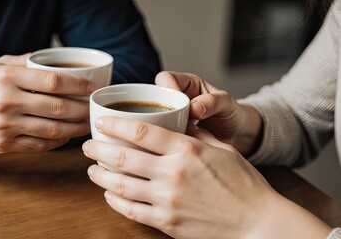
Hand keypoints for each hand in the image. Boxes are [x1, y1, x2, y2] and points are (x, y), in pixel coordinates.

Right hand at [0, 54, 97, 153]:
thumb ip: (25, 62)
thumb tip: (54, 61)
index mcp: (8, 78)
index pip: (54, 81)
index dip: (78, 86)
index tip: (92, 89)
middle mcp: (8, 101)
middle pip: (58, 107)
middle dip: (82, 110)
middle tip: (93, 109)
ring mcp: (6, 126)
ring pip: (52, 130)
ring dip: (75, 129)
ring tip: (86, 125)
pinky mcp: (4, 144)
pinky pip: (39, 146)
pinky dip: (57, 143)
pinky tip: (66, 138)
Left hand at [83, 117, 330, 238]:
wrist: (256, 221)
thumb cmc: (242, 183)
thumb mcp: (222, 149)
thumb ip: (195, 134)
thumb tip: (176, 122)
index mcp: (186, 150)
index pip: (141, 131)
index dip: (116, 124)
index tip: (102, 122)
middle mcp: (172, 173)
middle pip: (123, 157)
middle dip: (98, 149)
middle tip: (88, 145)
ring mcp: (168, 200)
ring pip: (120, 185)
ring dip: (100, 175)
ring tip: (92, 169)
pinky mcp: (167, 222)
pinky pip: (131, 211)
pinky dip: (114, 202)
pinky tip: (108, 194)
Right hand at [155, 71, 261, 155]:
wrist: (236, 136)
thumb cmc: (230, 113)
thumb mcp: (226, 104)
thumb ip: (212, 102)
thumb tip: (194, 108)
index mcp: (185, 85)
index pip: (165, 79)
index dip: (165, 87)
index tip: (174, 101)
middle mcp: (173, 100)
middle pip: (152, 99)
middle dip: (155, 111)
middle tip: (169, 123)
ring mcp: (169, 118)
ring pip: (153, 119)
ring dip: (158, 128)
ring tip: (173, 136)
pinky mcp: (170, 136)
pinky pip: (160, 136)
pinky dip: (163, 141)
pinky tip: (171, 147)